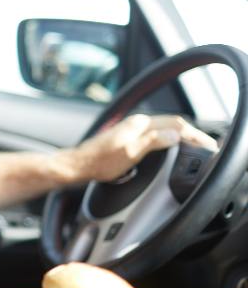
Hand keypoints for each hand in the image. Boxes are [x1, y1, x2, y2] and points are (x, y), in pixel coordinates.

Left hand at [65, 114, 217, 182]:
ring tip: (194, 144)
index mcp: (140, 124)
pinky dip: (168, 137)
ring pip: (164, 127)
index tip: (206, 143)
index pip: (175, 123)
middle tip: (205, 145)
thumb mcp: (131, 153)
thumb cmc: (101, 162)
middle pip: (171, 123)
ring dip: (180, 134)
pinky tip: (170, 145)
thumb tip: (175, 135)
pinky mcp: (128, 135)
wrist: (79, 164)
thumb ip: (153, 142)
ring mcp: (132, 128)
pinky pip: (155, 132)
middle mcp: (137, 123)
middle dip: (191, 132)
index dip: (193, 133)